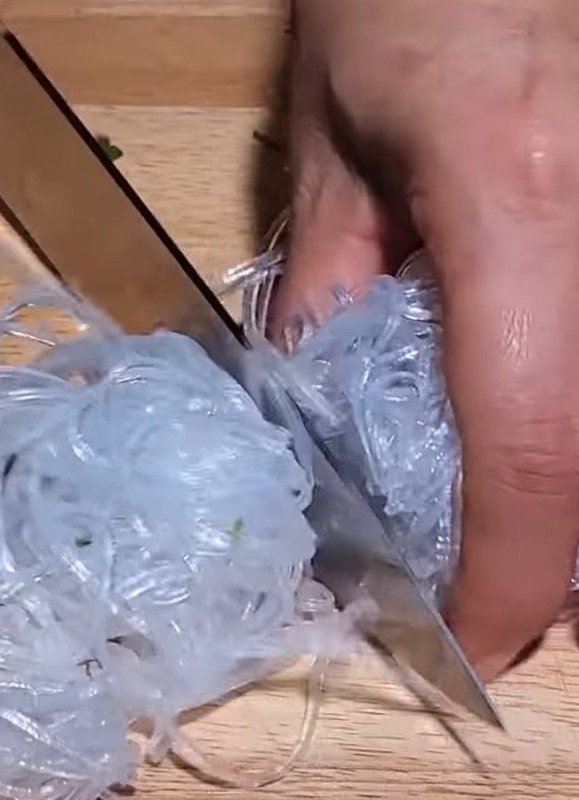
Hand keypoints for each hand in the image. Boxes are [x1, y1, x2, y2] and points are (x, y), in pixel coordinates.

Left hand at [274, 0, 578, 679]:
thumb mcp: (334, 142)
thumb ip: (330, 278)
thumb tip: (316, 396)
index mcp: (519, 199)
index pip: (533, 440)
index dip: (510, 572)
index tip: (471, 638)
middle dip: (552, 551)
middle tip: (490, 585)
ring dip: (567, 489)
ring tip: (508, 517)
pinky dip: (570, 413)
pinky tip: (532, 410)